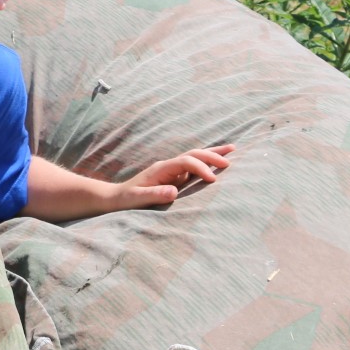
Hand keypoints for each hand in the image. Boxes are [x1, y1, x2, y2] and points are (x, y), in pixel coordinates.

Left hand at [118, 144, 234, 208]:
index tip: (212, 180)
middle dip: (211, 156)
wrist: (116, 198)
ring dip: (213, 154)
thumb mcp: (137, 198)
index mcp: (161, 169)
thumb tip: (173, 191)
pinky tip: (218, 165)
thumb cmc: (126, 199)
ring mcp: (172, 171)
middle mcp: (168, 166)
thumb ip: (154, 194)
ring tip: (233, 150)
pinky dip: (208, 165)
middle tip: (230, 161)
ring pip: (196, 158)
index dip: (200, 168)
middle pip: (193, 154)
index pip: (186, 162)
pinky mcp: (175, 178)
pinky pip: (195, 168)